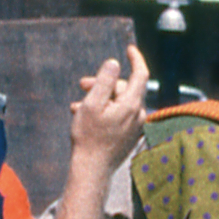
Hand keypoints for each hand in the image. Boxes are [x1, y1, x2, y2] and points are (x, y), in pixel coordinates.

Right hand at [70, 45, 149, 174]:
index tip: (129, 48)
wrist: (92, 170)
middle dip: (103, 84)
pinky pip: (120, 115)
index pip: (141, 74)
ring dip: (100, 99)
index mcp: (131, 105)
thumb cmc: (89, 137)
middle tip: (81, 85)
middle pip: (124, 88)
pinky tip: (86, 116)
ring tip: (77, 106)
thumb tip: (113, 63)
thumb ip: (104, 81)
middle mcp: (138, 115)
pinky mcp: (130, 136)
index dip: (136, 59)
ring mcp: (135, 127)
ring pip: (119, 102)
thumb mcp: (92, 104)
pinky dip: (105, 111)